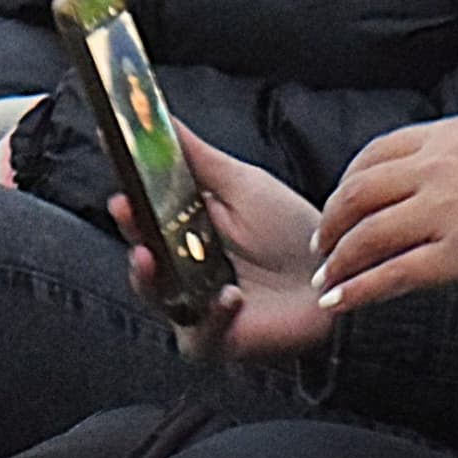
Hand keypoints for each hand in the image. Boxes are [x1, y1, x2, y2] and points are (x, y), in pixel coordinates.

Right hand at [114, 134, 331, 361]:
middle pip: (142, 258)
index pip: (143, 221)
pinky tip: (229, 296)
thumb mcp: (242, 185)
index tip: (119, 185)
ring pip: (158, 300)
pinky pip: (202, 335)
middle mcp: (182, 272)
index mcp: (182, 234)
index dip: (127, 205)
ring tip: (151, 256)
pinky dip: (211, 316)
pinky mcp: (218, 340)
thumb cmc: (291, 231)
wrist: (338, 272)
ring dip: (150, 279)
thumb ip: (197, 158)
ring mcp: (196, 308)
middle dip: (130, 236)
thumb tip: (161, 116)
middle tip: (125, 211)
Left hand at [312, 121, 457, 313]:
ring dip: (338, 259)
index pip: (374, 154)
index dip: (348, 181)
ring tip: (327, 278)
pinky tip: (339, 303)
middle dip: (333, 221)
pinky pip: (392, 275)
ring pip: (367, 235)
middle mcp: (437, 168)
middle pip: (359, 192)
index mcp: (446, 136)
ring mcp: (445, 212)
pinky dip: (357, 290)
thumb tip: (434, 175)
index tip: (340, 203)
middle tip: (323, 244)